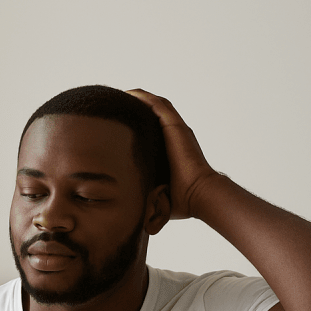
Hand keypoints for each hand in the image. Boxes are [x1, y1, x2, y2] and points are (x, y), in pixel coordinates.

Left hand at [127, 88, 219, 220]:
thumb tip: (129, 218)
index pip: (149, 131)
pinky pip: (158, 105)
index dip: (134, 125)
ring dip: (138, 99)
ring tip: (118, 96)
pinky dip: (143, 98)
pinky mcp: (175, 126)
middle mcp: (172, 137)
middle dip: (133, 109)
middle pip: (150, 114)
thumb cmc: (180, 201)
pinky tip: (128, 93)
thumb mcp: (154, 195)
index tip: (115, 125)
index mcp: (167, 151)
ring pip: (155, 106)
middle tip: (113, 108)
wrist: (198, 195)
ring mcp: (174, 130)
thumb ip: (143, 197)